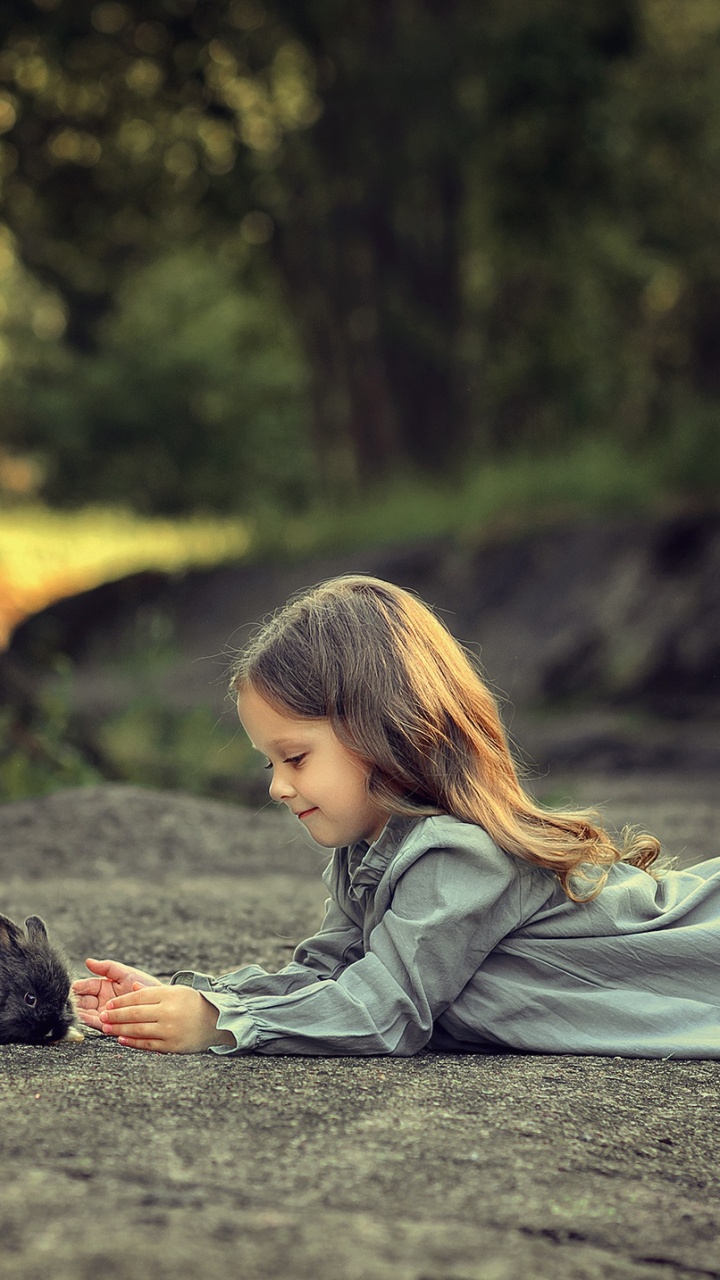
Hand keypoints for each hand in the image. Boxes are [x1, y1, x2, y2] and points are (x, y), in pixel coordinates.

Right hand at [72, 958, 162, 1030]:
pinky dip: (89, 1020)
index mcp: (103, 987)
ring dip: (78, 1011)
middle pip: (82, 1001)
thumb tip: (88, 961)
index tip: (69, 987)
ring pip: (86, 1013)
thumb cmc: (145, 985)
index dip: (76, 987)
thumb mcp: (125, 973)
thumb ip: (107, 967)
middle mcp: (102, 1001)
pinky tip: (84, 1017)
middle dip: (74, 1000)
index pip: (84, 986)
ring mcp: (105, 1013)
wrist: (161, 1001)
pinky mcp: (111, 1024)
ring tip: (73, 1009)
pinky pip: (96, 1023)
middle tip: (67, 1000)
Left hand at [99, 985, 234, 1053]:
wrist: (216, 1022)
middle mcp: (169, 1012)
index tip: (108, 1004)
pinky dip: (132, 1041)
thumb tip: (131, 989)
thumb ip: (153, 992)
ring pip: (138, 1029)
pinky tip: (121, 1038)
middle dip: (116, 1015)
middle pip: (135, 1014)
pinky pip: (146, 1044)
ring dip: (119, 1029)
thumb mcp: (176, 992)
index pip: (138, 997)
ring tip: (106, 1028)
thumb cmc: (193, 1004)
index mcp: (169, 995)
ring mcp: (170, 1030)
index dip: (121, 1002)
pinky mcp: (171, 1046)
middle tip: (102, 1016)